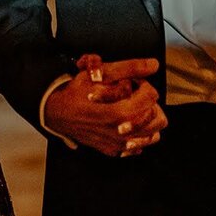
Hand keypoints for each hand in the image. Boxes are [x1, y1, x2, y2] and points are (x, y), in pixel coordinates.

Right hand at [43, 58, 166, 156]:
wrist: (58, 113)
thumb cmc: (77, 93)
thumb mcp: (99, 74)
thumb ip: (128, 68)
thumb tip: (152, 65)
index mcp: (119, 112)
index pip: (151, 97)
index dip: (144, 84)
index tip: (135, 82)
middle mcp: (121, 132)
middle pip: (157, 117)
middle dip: (149, 103)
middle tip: (136, 95)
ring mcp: (118, 144)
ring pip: (153, 135)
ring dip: (148, 120)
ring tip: (136, 109)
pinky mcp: (114, 150)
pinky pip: (139, 146)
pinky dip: (139, 134)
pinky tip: (130, 123)